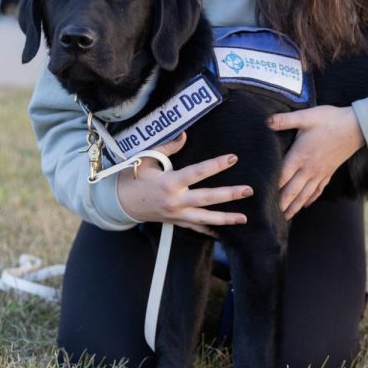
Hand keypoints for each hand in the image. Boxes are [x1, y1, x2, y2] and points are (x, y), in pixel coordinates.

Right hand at [116, 132, 250, 236]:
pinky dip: (210, 230)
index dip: (216, 165)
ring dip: (225, 219)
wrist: (119, 203)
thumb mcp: (146, 158)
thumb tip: (184, 135)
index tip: (233, 158)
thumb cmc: (132, 177)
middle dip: (229, 195)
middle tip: (248, 190)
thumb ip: (167, 147)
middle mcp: (175, 201)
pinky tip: (225, 232)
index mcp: (168, 182)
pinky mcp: (175, 222)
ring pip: (205, 218)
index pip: (197, 172)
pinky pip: (196, 228)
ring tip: (244, 218)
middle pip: (207, 198)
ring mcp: (176, 214)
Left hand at [268, 105, 364, 219]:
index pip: (283, 177)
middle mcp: (309, 168)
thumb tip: (265, 121)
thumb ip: (285, 120)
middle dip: (282, 204)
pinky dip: (311, 199)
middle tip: (272, 216)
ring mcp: (320, 173)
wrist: (357, 127)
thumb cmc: (331, 120)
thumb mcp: (306, 116)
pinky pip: (318, 190)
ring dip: (295, 207)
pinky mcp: (329, 172)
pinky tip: (306, 205)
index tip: (263, 198)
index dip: (272, 189)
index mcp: (300, 156)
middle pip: (292, 191)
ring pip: (305, 194)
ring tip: (286, 217)